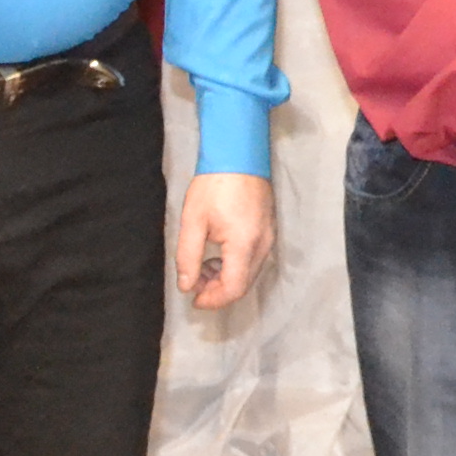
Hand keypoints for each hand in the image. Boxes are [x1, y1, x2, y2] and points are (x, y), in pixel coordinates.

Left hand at [174, 173, 273, 309]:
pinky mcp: (269, 230)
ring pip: (250, 273)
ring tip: (202, 268)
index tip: (192, 298)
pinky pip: (254, 260)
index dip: (213, 300)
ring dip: (226, 279)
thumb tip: (187, 286)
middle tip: (194, 282)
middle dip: (218, 291)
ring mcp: (269, 237)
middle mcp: (262, 245)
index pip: (233, 288)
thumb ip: (188, 257)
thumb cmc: (213, 185)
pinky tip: (218, 255)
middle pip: (244, 285)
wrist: (239, 155)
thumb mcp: (193, 221)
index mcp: (244, 244)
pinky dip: (236, 266)